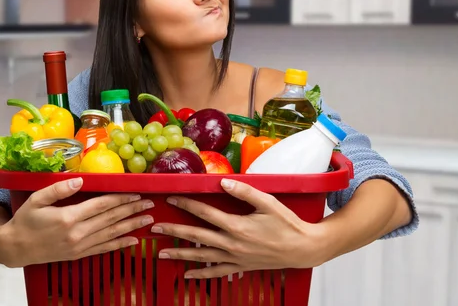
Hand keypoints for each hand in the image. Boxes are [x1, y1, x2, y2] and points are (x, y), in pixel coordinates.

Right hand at [0, 177, 153, 266]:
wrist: (14, 248)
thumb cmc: (25, 220)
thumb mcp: (37, 199)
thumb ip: (58, 188)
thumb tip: (80, 180)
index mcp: (69, 217)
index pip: (102, 205)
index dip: (121, 198)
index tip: (136, 192)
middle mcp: (77, 233)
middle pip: (111, 218)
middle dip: (132, 209)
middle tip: (150, 203)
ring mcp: (79, 246)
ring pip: (111, 234)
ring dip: (132, 225)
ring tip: (148, 219)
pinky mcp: (78, 255)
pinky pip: (104, 249)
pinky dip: (120, 244)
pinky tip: (133, 240)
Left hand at [152, 179, 321, 278]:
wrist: (302, 248)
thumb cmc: (287, 223)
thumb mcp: (267, 202)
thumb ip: (244, 191)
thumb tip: (222, 181)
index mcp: (236, 225)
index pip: (205, 212)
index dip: (186, 204)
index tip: (171, 198)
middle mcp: (231, 243)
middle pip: (196, 236)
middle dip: (174, 231)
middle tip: (155, 228)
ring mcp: (234, 257)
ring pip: (201, 256)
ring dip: (180, 254)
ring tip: (161, 253)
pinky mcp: (240, 267)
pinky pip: (216, 272)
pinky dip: (200, 274)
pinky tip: (187, 275)